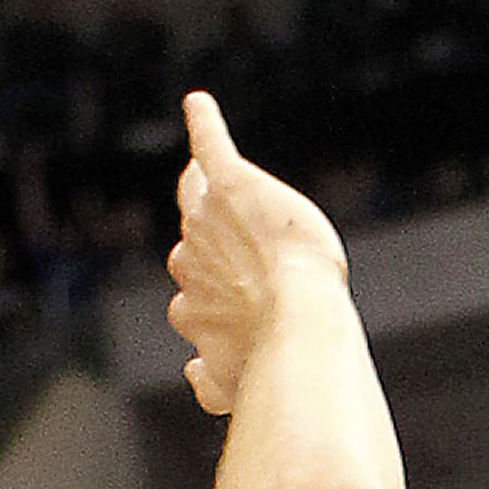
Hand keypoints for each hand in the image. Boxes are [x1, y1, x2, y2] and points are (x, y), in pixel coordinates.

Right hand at [164, 90, 354, 415]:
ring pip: (195, 196)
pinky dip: (204, 124)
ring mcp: (207, 220)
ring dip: (202, 188)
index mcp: (193, 303)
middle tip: (242, 250)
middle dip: (210, 245)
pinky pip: (209, 146)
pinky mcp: (230, 183)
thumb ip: (211, 380)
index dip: (206, 284)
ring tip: (206, 173)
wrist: (299, 321)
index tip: (221, 295)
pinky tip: (199, 106)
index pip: (189, 280)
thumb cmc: (274, 358)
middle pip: (191, 241)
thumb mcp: (232, 383)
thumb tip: (193, 372)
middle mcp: (190, 261)